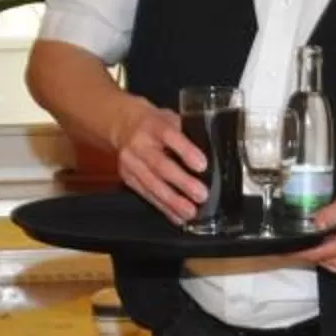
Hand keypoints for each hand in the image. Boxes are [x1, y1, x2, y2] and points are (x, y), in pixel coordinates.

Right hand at [113, 101, 211, 222]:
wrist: (122, 125)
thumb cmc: (154, 123)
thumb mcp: (169, 118)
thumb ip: (186, 133)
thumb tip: (213, 153)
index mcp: (153, 125)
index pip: (169, 135)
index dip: (186, 151)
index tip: (202, 165)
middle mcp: (139, 143)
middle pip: (160, 165)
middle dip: (182, 182)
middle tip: (202, 195)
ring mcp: (131, 162)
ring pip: (152, 184)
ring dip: (173, 201)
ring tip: (191, 212)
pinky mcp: (128, 178)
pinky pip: (147, 195)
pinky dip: (164, 208)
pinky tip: (177, 217)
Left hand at [287, 184, 335, 273]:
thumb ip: (333, 213)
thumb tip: (315, 222)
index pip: (316, 254)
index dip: (298, 252)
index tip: (283, 248)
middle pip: (315, 259)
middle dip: (299, 251)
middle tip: (285, 241)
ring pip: (319, 260)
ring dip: (308, 250)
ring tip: (297, 239)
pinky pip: (325, 257)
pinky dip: (316, 249)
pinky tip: (313, 238)